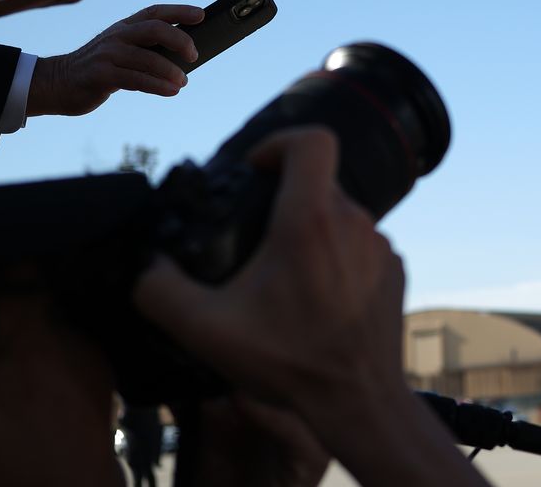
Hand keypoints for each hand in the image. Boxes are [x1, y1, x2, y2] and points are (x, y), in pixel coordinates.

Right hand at [25, 4, 204, 116]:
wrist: (56, 83)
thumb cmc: (99, 68)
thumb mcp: (121, 51)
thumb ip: (146, 49)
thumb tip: (186, 57)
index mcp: (124, 26)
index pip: (155, 11)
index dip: (179, 11)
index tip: (202, 14)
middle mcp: (117, 35)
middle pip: (155, 29)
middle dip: (180, 39)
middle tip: (195, 55)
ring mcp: (108, 54)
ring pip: (148, 58)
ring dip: (171, 70)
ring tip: (184, 81)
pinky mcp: (100, 75)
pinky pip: (136, 80)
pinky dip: (158, 86)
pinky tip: (172, 91)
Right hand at [135, 130, 488, 485]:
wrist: (358, 401)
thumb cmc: (288, 363)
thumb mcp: (205, 329)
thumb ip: (159, 289)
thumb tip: (145, 264)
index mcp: (310, 219)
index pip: (312, 139)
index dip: (278, 142)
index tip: (254, 170)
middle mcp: (353, 222)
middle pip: (318, 182)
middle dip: (284, 198)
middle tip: (255, 236)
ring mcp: (380, 246)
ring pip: (340, 216)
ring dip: (311, 232)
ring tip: (283, 276)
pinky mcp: (395, 270)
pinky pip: (360, 246)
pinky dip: (337, 259)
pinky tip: (315, 297)